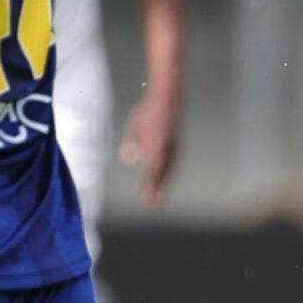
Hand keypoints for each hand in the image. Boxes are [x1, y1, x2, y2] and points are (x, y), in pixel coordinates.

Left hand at [117, 90, 181, 209]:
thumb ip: (133, 143)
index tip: (146, 196)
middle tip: (153, 204)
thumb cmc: (148, 112)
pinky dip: (167, 174)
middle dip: (157, 188)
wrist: (168, 98)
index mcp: (157, 144)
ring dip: (164, 183)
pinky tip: (163, 179)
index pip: (153, 169)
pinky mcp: (176, 144)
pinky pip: (172, 163)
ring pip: (169, 169)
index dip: (150, 184)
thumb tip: (127, 159)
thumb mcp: (135, 126)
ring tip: (158, 196)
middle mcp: (168, 148)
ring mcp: (174, 146)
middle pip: (163, 172)